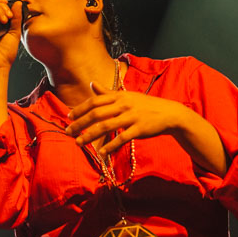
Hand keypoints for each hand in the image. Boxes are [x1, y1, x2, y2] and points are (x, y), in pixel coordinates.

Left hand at [65, 81, 190, 157]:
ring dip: (90, 136)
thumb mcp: (126, 96)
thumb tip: (92, 84)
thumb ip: (108, 92)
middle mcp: (123, 105)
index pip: (94, 101)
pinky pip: (121, 138)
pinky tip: (101, 153)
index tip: (68, 116)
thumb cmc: (144, 105)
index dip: (80, 109)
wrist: (169, 113)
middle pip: (96, 114)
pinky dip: (110, 146)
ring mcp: (131, 117)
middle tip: (68, 132)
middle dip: (80, 123)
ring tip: (79, 143)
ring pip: (106, 126)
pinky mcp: (139, 129)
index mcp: (118, 96)